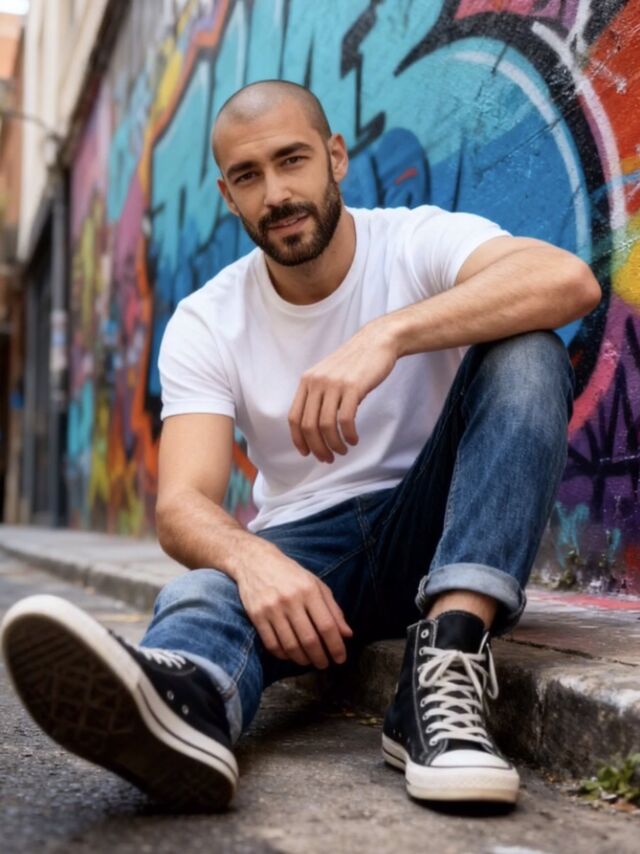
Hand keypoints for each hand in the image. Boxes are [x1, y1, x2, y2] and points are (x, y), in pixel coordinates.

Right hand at [235, 547, 352, 668]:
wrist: (255, 561)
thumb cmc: (291, 574)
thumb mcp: (316, 585)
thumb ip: (333, 609)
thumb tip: (347, 635)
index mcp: (309, 590)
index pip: (327, 626)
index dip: (336, 646)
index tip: (340, 659)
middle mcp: (290, 600)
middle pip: (309, 639)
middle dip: (320, 658)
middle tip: (325, 664)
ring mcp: (272, 609)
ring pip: (290, 646)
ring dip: (302, 660)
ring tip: (309, 661)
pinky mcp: (256, 616)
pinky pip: (272, 644)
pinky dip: (283, 655)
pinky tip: (290, 655)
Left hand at [288, 319, 397, 461]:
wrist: (377, 341)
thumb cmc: (355, 363)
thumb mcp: (329, 375)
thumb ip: (319, 396)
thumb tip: (315, 429)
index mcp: (307, 381)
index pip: (294, 417)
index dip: (298, 439)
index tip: (307, 453)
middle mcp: (317, 382)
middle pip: (309, 426)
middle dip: (317, 448)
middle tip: (328, 458)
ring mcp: (334, 384)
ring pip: (326, 425)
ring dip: (334, 444)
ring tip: (343, 451)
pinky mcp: (353, 387)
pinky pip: (345, 420)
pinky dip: (348, 435)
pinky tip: (354, 440)